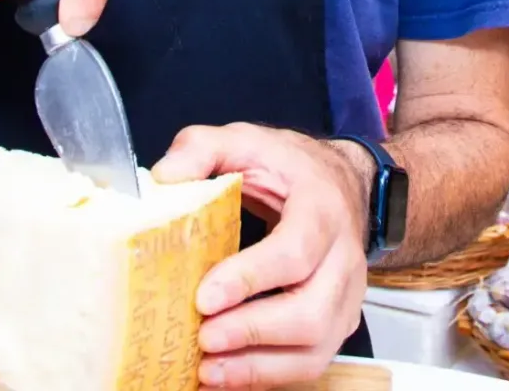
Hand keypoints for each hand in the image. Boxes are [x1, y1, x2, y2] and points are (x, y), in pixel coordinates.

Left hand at [153, 124, 369, 387]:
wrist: (342, 184)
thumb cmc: (291, 168)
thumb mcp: (247, 141)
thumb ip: (202, 149)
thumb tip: (163, 179)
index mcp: (322, 208)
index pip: (296, 251)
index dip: (252, 278)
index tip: (206, 296)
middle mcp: (343, 257)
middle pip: (311, 312)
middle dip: (253, 332)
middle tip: (203, 336)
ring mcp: (346, 297)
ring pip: (315, 348)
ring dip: (259, 366)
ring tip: (207, 368)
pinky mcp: (337, 325)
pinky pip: (310, 364)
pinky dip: (266, 377)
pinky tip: (224, 375)